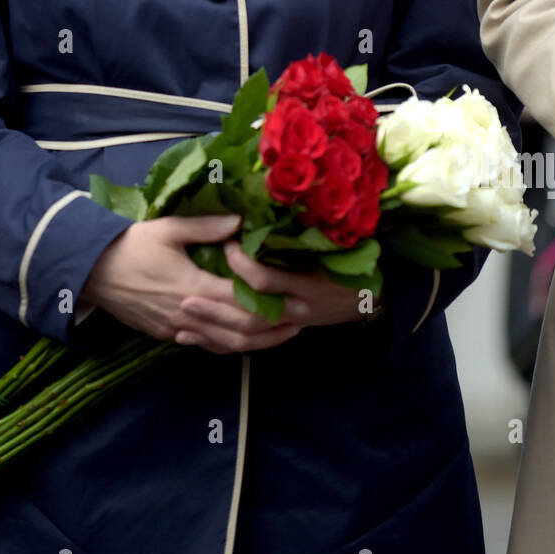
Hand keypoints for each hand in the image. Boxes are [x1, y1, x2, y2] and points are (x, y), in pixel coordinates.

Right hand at [79, 213, 307, 354]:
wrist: (89, 270)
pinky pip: (206, 345)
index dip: (276, 306)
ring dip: (257, 342)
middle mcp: (189, 315)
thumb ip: (207, 227)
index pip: (245, 305)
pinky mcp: (166, 334)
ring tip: (281, 332)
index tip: (301, 302)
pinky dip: (229, 344)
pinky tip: (244, 338)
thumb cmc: (130, 245)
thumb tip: (241, 222)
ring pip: (225, 345)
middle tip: (302, 321)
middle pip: (241, 333)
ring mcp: (176, 330)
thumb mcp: (169, 228)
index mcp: (194, 288)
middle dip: (275, 330)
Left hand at [195, 239, 382, 329]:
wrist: (371, 299)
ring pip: (246, 339)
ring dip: (213, 331)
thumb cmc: (350, 264)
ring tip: (182, 322)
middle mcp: (298, 310)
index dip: (242, 265)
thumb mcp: (332, 244)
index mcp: (307, 284)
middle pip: (250, 318)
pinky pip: (249, 345)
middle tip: (186, 298)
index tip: (225, 244)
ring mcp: (291, 325)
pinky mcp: (283, 333)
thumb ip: (298, 233)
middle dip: (216, 311)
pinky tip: (195, 337)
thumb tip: (261, 208)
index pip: (267, 281)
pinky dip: (220, 343)